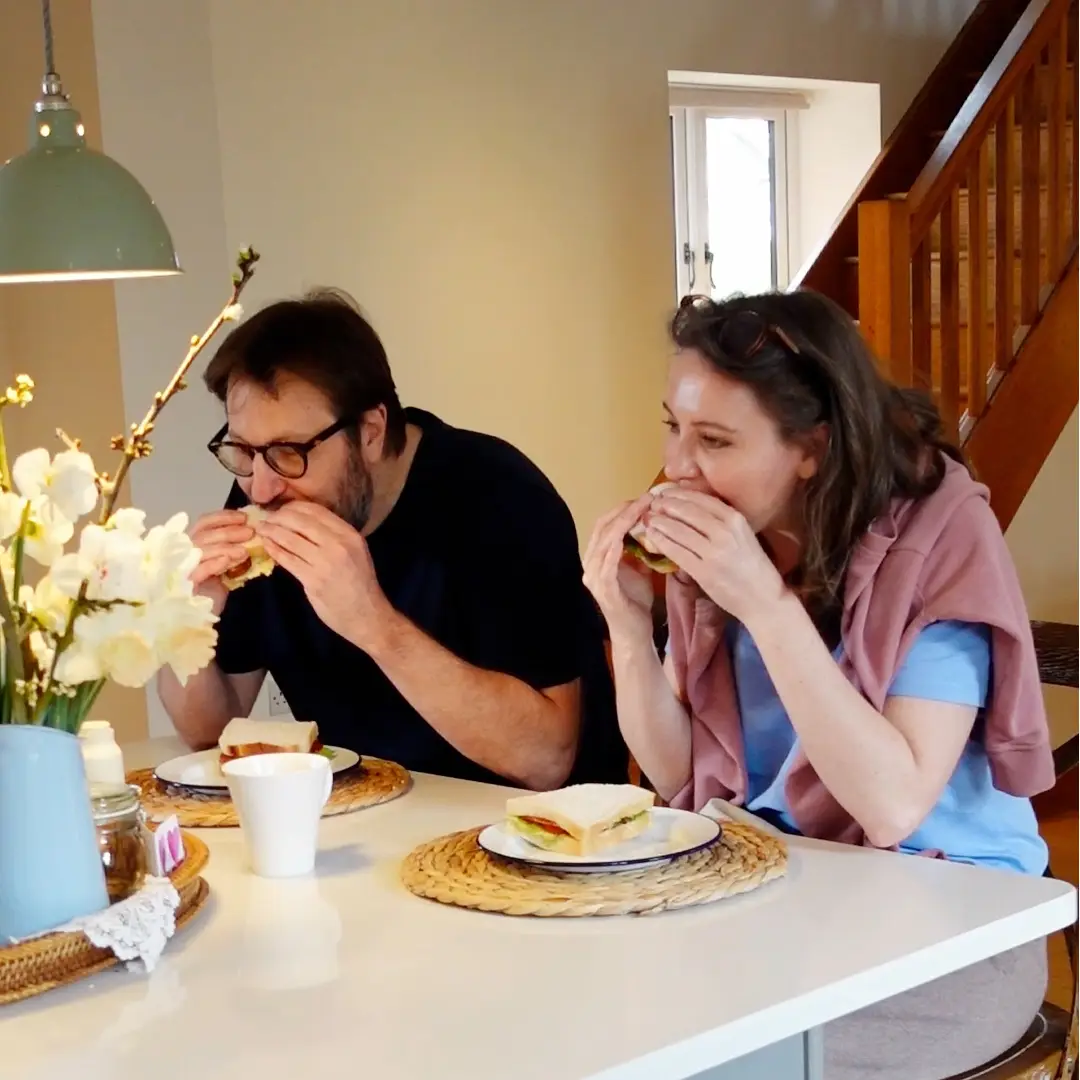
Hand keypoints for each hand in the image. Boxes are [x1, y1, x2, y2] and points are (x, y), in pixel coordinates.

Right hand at [188, 509, 254, 615]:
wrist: (201, 618)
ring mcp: (181, 567)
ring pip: (202, 549)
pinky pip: (200, 569)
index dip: (224, 517)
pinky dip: (215, 562)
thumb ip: (233, 549)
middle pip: (204, 533)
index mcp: (192, 544)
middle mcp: (183, 552)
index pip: (204, 522)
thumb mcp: (225, 565)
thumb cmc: (213, 590)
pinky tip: (228, 561)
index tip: (244, 518)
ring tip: (245, 551)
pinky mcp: (185, 584)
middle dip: (229, 530)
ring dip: (226, 547)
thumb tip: (252, 533)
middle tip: (250, 532)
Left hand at [255, 501, 393, 649]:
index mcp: (349, 534)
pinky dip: (274, 550)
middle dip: (279, 517)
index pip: (316, 510)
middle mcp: (339, 543)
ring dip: (271, 531)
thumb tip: (302, 523)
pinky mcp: (313, 579)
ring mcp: (325, 561)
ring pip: (290, 538)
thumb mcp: (354, 551)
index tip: (281, 509)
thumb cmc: (359, 584)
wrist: (367, 615)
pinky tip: (267, 546)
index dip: (293, 506)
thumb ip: (333, 536)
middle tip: (267, 519)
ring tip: (262, 530)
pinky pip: (287, 559)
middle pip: (300, 520)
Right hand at [582, 496, 656, 641]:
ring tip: (641, 510)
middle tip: (646, 498)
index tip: (644, 498)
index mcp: (598, 557)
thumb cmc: (635, 602)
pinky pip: (606, 565)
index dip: (622, 509)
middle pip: (603, 528)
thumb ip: (639, 550)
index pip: (606, 524)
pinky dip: (614, 548)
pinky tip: (625, 536)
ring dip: (622, 523)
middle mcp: (591, 564)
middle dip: (624, 511)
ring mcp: (594, 577)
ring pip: (604, 542)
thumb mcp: (640, 570)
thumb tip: (652, 529)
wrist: (634, 633)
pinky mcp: (603, 590)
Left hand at [644, 489, 787, 626]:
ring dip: (660, 522)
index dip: (680, 494)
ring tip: (648, 518)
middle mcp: (725, 531)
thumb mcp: (743, 535)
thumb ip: (722, 522)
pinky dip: (661, 542)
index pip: (702, 499)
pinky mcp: (704, 571)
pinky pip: (677, 551)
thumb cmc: (752, 567)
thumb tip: (692, 508)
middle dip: (666, 505)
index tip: (666, 492)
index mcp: (736, 519)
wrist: (763, 598)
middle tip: (652, 504)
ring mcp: (714, 552)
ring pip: (679, 530)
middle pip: (687, 511)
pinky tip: (652, 537)